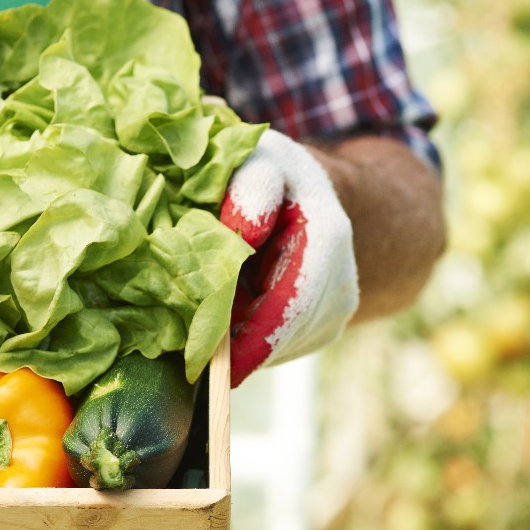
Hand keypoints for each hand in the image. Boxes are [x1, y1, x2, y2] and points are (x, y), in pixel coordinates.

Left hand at [220, 129, 358, 386]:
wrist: (305, 193)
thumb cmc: (269, 173)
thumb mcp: (258, 161)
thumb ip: (252, 187)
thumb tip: (245, 233)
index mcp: (327, 239)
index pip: (291, 304)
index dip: (254, 341)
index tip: (216, 368)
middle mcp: (342, 283)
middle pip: (284, 335)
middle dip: (235, 347)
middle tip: (188, 350)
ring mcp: (338, 311)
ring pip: (280, 347)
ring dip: (240, 342)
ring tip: (209, 314)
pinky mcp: (326, 328)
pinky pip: (280, 348)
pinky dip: (250, 340)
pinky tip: (232, 313)